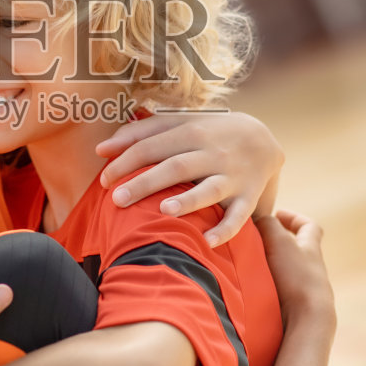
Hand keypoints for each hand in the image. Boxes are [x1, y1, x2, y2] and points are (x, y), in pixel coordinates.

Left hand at [96, 111, 284, 245]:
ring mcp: (231, 177)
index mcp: (191, 132)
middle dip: (146, 182)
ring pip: (208, 190)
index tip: (104, 180)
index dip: (126, 162)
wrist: (265, 139)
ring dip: (188, 201)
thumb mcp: (181, 123)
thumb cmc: (210, 133)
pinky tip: (207, 242)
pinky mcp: (248, 198)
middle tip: (117, 199)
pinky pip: (238, 217)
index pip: (152, 146)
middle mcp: (211, 154)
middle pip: (175, 167)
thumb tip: (101, 149)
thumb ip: (141, 132)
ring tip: (164, 210)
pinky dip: (225, 230)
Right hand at [256, 209, 334, 335]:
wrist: (308, 319)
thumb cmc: (296, 276)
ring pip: (287, 273)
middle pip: (297, 250)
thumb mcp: (279, 241)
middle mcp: (312, 269)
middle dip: (277, 244)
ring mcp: (306, 290)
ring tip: (248, 266)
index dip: (295, 218)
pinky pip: (281, 292)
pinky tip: (253, 289)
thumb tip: (259, 219)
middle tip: (256, 241)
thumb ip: (268, 225)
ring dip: (270, 268)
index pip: (310, 227)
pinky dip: (267, 288)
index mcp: (311, 249)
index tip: (278, 215)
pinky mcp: (296, 309)